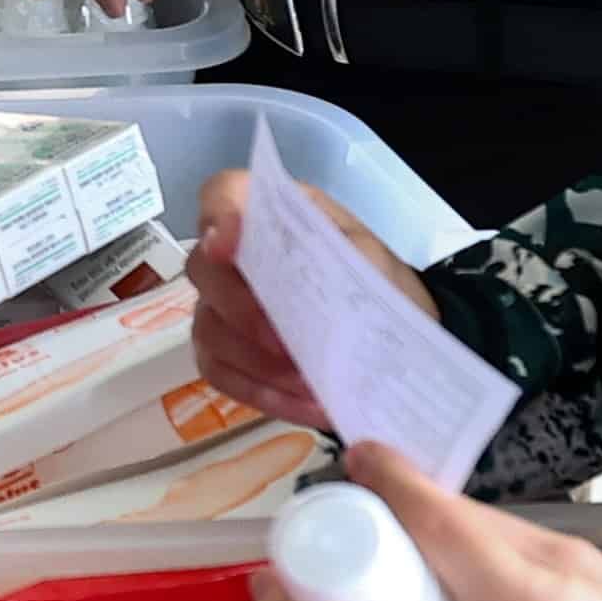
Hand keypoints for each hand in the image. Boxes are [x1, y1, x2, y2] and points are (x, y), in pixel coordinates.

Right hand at [185, 168, 425, 429]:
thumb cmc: (381, 286)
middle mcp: (236, 257)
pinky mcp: (224, 354)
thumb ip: (331, 259)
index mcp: (273, 215)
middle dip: (243, 311)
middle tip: (289, 345)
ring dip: (258, 363)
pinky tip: (307, 405)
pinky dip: (262, 393)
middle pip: (203, 270)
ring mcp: (221, 307)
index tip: (227, 248)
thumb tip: (291, 285)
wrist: (398, 335)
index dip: (216, 217)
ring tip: (313, 384)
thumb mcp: (371, 262)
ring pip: (208, 330)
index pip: (221, 195)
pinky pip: (220, 374)